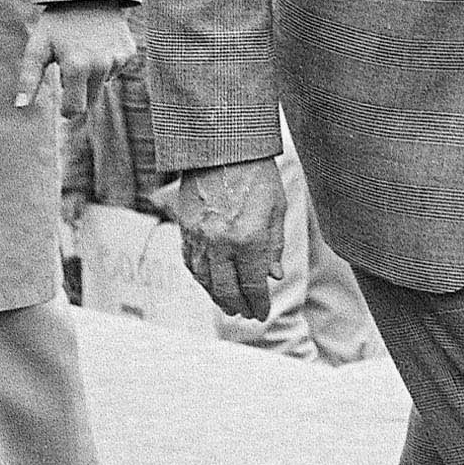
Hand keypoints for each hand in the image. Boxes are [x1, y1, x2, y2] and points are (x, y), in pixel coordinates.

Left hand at [17, 1, 134, 112]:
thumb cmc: (58, 23)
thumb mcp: (38, 47)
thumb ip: (29, 79)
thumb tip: (21, 106)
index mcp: (77, 68)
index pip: (74, 110)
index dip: (65, 109)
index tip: (60, 98)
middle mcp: (101, 66)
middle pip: (90, 101)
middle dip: (79, 92)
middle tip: (69, 67)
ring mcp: (118, 59)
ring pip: (102, 84)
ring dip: (92, 77)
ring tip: (84, 51)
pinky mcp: (129, 52)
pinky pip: (115, 70)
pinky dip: (106, 64)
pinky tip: (98, 45)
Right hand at [176, 158, 287, 322]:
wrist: (222, 150)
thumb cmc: (258, 176)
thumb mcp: (277, 208)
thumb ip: (274, 246)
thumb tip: (273, 277)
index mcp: (249, 239)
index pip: (253, 285)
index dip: (258, 303)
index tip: (262, 314)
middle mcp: (221, 244)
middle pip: (226, 290)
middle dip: (238, 306)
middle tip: (246, 314)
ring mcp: (200, 239)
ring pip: (206, 281)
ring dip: (217, 297)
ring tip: (229, 304)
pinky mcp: (185, 231)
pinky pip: (191, 264)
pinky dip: (201, 279)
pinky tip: (210, 284)